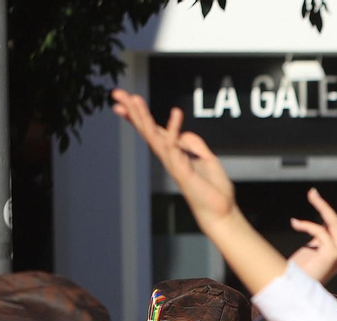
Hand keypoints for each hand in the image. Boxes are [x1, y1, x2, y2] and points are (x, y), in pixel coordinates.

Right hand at [112, 89, 235, 228]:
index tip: (122, 101)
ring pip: (154, 136)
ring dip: (143, 117)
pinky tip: (176, 112)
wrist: (221, 211)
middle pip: (146, 130)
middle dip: (132, 111)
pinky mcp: (182, 170)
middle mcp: (169, 157)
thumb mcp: (206, 159)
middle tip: (116, 93)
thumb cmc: (213, 189)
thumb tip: (184, 133)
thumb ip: (194, 144)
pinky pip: (177, 146)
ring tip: (134, 99)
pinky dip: (176, 129)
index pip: (152, 130)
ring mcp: (173, 163)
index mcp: (174, 153)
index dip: (138, 115)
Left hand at [290, 181, 336, 284]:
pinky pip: (320, 229)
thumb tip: (327, 217)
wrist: (293, 287)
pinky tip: (295, 223)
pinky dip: (305, 224)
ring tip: (311, 193)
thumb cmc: (303, 269)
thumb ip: (325, 234)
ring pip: (334, 221)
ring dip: (321, 204)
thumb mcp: (317, 247)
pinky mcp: (333, 254)